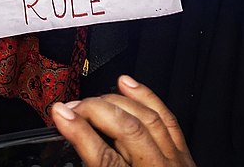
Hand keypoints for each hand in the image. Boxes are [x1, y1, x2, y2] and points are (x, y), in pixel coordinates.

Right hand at [51, 75, 195, 166]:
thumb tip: (77, 145)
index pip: (105, 160)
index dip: (80, 133)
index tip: (59, 115)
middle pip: (128, 131)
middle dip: (95, 110)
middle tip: (69, 107)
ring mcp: (176, 164)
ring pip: (147, 119)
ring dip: (116, 102)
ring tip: (90, 98)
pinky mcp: (185, 158)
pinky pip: (166, 119)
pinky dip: (146, 98)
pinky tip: (128, 85)